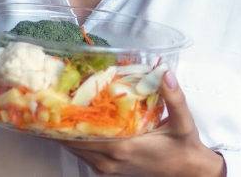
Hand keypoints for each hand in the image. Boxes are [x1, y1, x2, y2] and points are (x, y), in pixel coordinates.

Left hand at [60, 71, 225, 175]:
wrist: (189, 171)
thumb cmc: (183, 146)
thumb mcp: (183, 121)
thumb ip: (174, 97)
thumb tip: (165, 72)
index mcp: (124, 148)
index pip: (83, 135)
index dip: (65, 119)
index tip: (54, 100)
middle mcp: (110, 160)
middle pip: (73, 142)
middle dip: (60, 121)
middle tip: (51, 96)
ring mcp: (107, 168)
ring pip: (75, 149)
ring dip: (65, 130)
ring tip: (57, 105)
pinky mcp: (109, 169)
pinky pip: (84, 154)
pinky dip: (75, 139)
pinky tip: (73, 122)